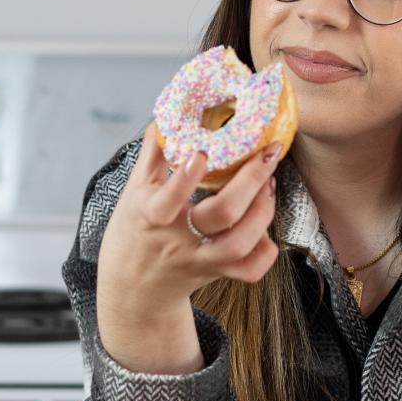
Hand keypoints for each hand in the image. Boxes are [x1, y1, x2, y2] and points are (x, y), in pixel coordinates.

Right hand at [97, 120, 280, 343]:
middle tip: (267, 153)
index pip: (166, 201)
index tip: (202, 152)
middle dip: (250, 181)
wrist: (132, 288)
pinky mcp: (218, 273)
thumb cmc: (135, 229)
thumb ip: (154, 151)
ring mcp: (201, 259)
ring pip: (240, 243)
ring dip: (263, 210)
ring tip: (269, 184)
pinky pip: (250, 270)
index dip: (185, 178)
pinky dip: (266, 250)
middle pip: (221, 215)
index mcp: (151, 216)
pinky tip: (266, 226)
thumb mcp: (136, 189)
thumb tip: (168, 112)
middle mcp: (179, 240)